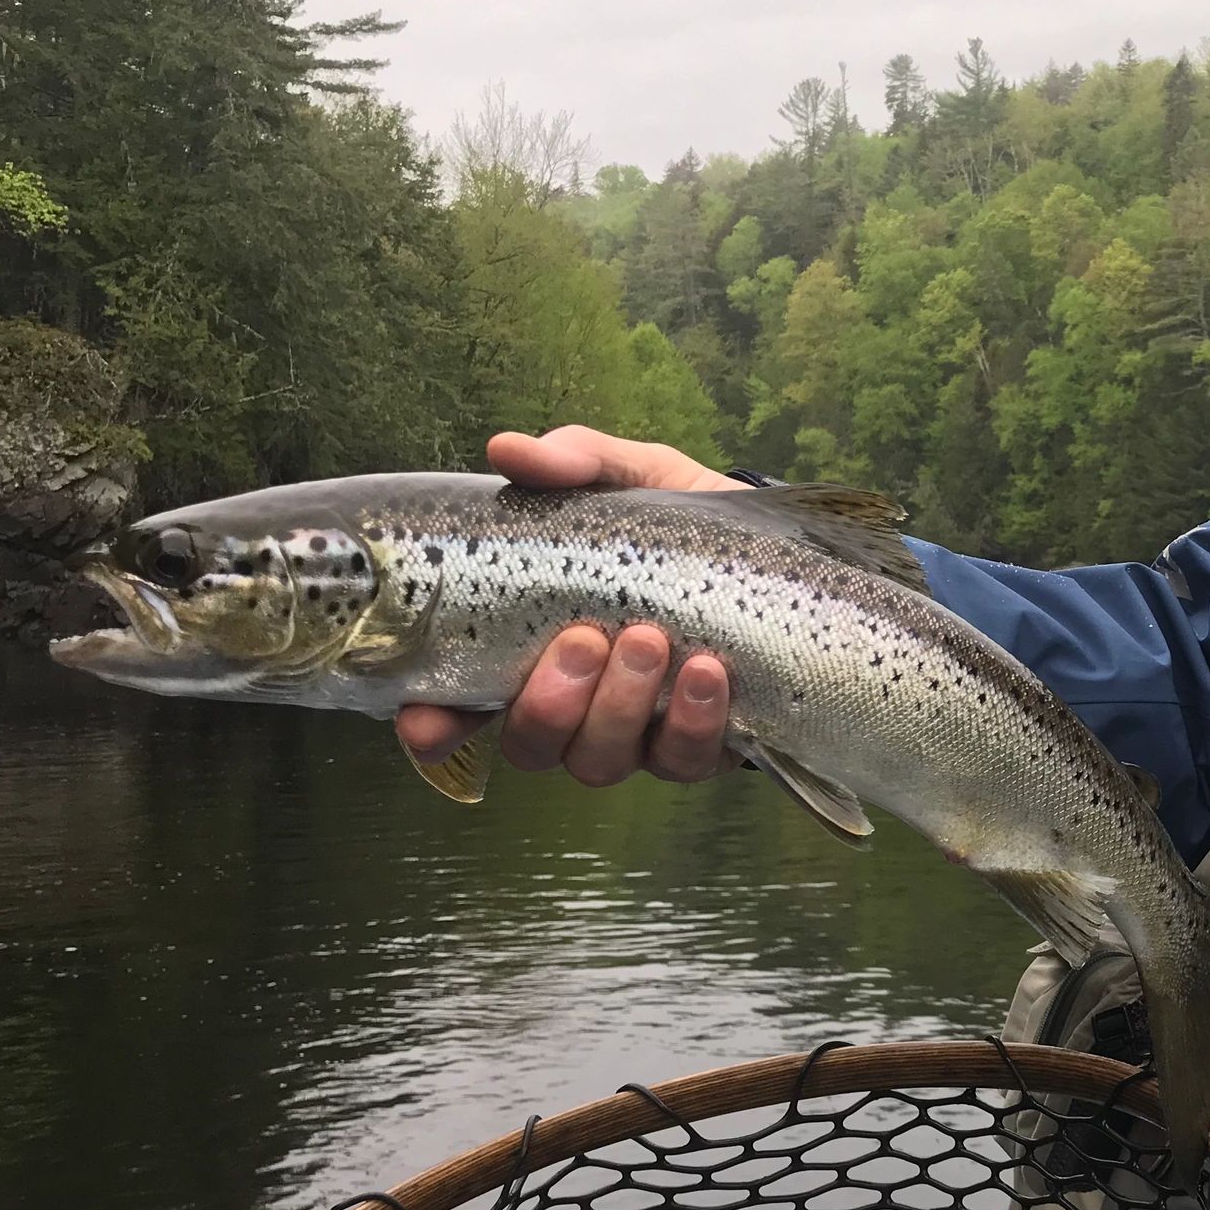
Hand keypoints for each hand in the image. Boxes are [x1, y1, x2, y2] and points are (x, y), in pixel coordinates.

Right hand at [395, 426, 741, 786]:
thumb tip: (509, 448)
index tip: (428, 719)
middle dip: (548, 702)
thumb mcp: (629, 479)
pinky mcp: (701, 747)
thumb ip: (572, 463)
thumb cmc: (681, 524)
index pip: (457, 709)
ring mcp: (636, 735)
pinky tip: (707, 672)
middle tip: (584, 637)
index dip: (431, 726)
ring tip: (650, 639)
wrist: (781, 550)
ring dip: (617, 707)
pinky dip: (691, 721)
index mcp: (530, 649)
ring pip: (599, 761)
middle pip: (531, 745)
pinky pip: (684, 760)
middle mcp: (574, 706)